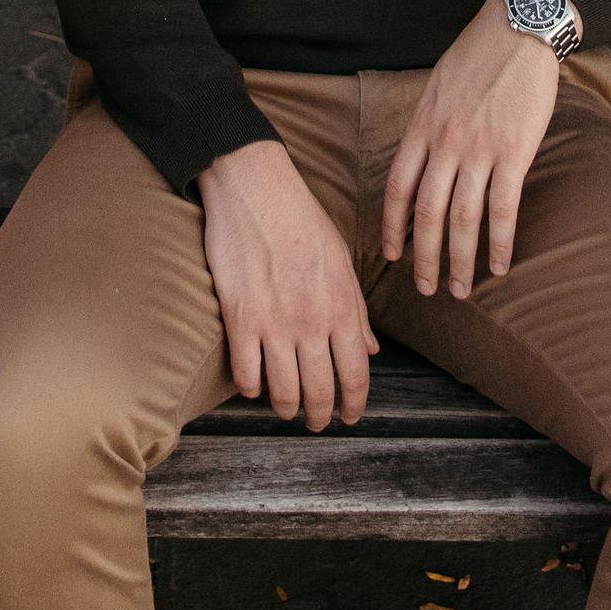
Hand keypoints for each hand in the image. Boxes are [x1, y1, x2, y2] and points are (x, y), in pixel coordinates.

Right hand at [197, 139, 377, 428]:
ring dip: (287, 408)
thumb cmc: (302, 218)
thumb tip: (371, 349)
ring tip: (287, 408)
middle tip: (316, 422)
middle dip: (320, 416)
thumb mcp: (341, 259)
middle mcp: (311, 321)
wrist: (255, 187)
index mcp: (342, 305)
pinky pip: (245, 373)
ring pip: (283, 391)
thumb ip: (357, 309)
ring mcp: (273, 322)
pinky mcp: (239, 317)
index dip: (355, 405)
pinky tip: (254, 384)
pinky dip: (251, 387)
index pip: (356, 374)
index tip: (350, 417)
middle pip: (320, 392)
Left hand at [379, 0, 563, 298]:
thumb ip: (428, 127)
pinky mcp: (514, 151)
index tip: (391, 256)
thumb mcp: (437, 88)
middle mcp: (445, 142)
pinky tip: (499, 264)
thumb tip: (422, 163)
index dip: (392, 227)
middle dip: (425, 258)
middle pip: (427, 213)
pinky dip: (500, 242)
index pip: (398, 187)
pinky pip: (503, 207)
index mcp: (422, 126)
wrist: (518, 30)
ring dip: (461, 260)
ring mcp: (480, 148)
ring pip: (463, 218)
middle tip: (426, 289)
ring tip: (462, 289)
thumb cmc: (478, 55)